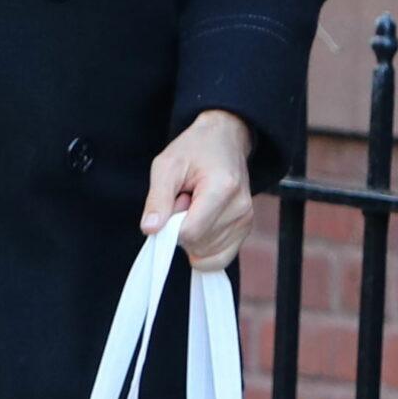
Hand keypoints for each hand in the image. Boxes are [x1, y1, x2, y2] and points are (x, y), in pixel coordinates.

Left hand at [140, 110, 253, 272]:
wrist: (224, 140)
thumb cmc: (194, 150)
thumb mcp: (166, 166)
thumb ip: (157, 199)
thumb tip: (150, 230)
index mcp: (222, 188)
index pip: (189, 233)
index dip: (171, 224)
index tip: (175, 200)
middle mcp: (240, 208)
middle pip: (197, 244)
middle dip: (182, 228)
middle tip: (186, 199)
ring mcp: (246, 220)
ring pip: (206, 253)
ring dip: (193, 235)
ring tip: (196, 205)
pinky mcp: (246, 229)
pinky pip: (220, 258)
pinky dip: (203, 249)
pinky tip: (202, 225)